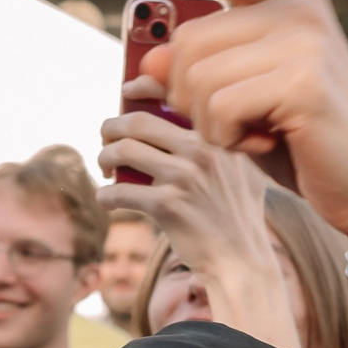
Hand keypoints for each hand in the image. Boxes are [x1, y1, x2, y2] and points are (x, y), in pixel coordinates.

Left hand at [94, 0, 347, 271]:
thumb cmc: (304, 148)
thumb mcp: (241, 104)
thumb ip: (199, 74)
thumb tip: (145, 60)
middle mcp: (301, 8)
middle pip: (189, 38)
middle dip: (189, 95)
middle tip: (231, 124)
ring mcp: (307, 41)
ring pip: (198, 78)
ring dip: (212, 125)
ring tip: (257, 136)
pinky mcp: (304, 82)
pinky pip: (221, 109)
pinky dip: (230, 141)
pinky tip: (268, 146)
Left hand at [96, 114, 301, 347]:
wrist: (243, 262)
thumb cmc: (237, 216)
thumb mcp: (242, 170)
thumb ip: (217, 145)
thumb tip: (172, 123)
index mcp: (217, 134)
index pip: (173, 93)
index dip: (142, 86)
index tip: (126, 91)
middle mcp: (202, 150)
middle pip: (136, 122)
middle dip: (110, 129)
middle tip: (106, 142)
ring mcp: (184, 177)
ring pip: (122, 152)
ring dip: (103, 159)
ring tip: (105, 171)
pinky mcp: (168, 206)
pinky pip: (119, 192)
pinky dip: (105, 196)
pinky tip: (107, 200)